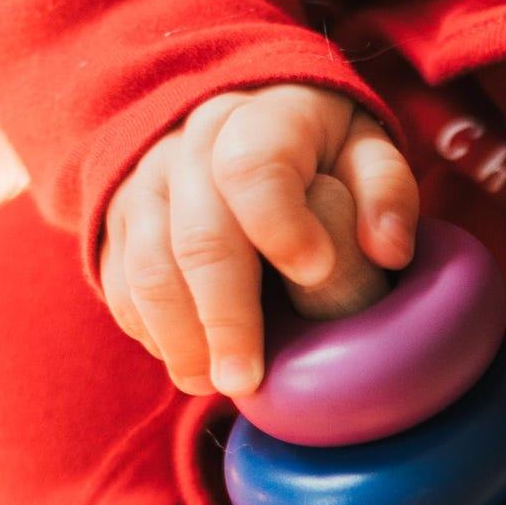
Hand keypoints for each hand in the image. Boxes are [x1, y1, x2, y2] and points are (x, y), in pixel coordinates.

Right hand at [100, 83, 417, 395]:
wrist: (234, 125)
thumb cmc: (318, 154)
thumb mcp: (365, 153)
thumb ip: (386, 191)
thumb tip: (388, 249)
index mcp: (262, 118)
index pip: (255, 168)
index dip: (281, 224)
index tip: (315, 273)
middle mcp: (191, 143)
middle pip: (199, 234)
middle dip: (224, 315)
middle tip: (248, 381)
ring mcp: (146, 182)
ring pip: (148, 265)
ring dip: (179, 336)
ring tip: (214, 386)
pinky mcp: (117, 220)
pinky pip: (120, 281)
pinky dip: (150, 331)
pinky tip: (188, 364)